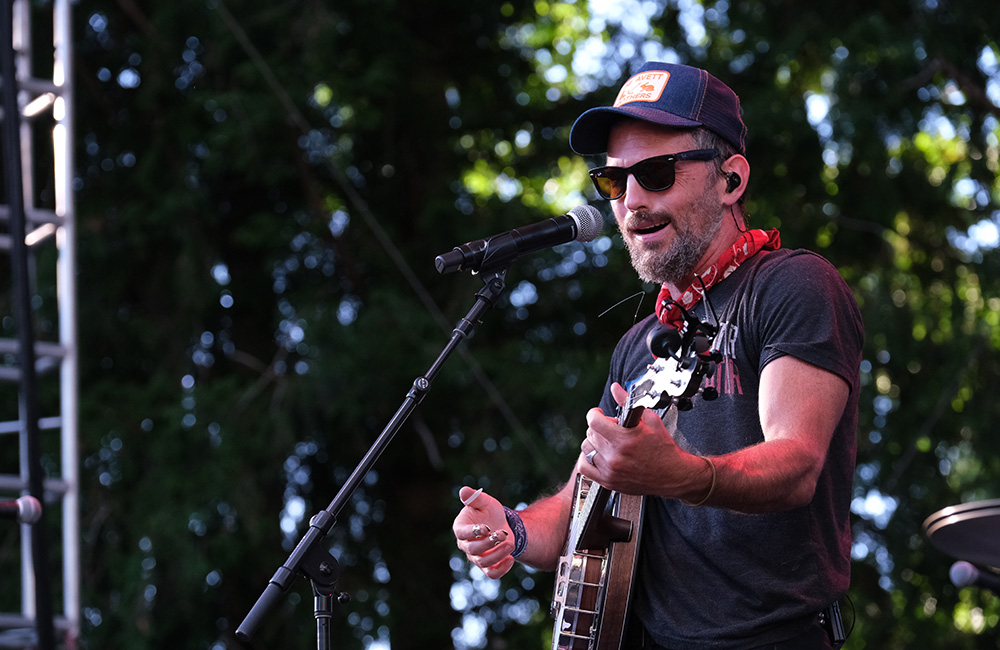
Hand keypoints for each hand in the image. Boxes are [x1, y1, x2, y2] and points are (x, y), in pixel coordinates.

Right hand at [452, 486, 514, 578]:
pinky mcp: (488, 566)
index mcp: (461, 528)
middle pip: (473, 550)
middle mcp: (466, 545)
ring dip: (498, 554)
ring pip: (484, 562)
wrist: (502, 524)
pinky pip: (492, 573)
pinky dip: (502, 569)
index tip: (486, 527)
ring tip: (511, 543)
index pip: (461, 533)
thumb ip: (474, 497)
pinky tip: (511, 559)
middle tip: (503, 534)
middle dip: (490, 543)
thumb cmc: (489, 511)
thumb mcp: (484, 502)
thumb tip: (464, 491)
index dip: (472, 532)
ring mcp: (476, 557)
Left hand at [578, 383, 703, 496]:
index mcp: (624, 440)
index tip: (599, 413)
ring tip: (607, 442)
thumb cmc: (664, 449)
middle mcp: (614, 457)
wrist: (673, 475)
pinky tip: (599, 455)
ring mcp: (610, 470)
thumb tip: (616, 389)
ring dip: (594, 442)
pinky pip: (584, 467)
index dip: (595, 413)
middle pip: (590, 433)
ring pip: (586, 449)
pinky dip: (587, 459)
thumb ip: (629, 402)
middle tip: (611, 429)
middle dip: (599, 427)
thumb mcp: (651, 420)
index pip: (594, 421)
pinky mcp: (608, 482)